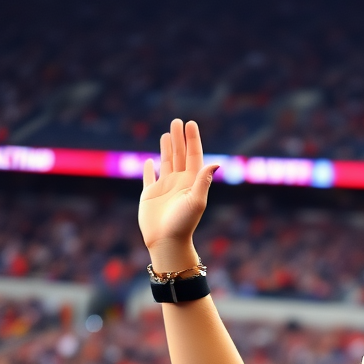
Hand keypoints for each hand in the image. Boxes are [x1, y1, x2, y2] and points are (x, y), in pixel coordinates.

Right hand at [139, 119, 219, 272]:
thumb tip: (215, 163)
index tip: (190, 123)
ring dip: (167, 149)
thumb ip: (203, 181)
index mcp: (191, 183)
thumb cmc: (183, 223)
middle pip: (179, 155)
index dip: (192, 140)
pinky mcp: (149, 196)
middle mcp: (179, 184)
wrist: (167, 242)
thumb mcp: (196, 201)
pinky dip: (149, 169)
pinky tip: (150, 162)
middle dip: (179, 139)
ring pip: (166, 163)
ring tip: (167, 134)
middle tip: (177, 121)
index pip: (193, 156)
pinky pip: (149, 179)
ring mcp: (164, 189)